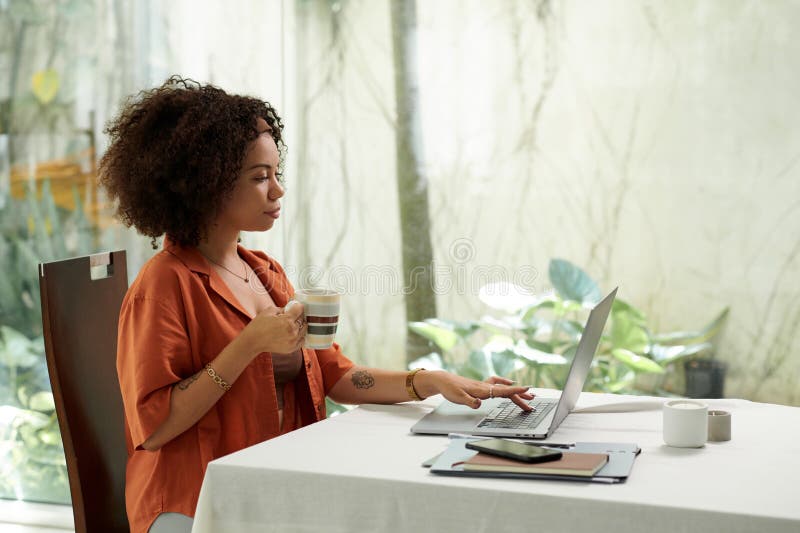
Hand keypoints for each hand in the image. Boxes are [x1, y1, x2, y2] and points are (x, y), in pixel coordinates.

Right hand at [241, 303, 305, 354]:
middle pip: (303, 319)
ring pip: (304, 329)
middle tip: (292, 315)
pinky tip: (292, 333)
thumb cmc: (259, 325)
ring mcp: (293, 341)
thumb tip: (290, 308)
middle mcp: (293, 331)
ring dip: (299, 325)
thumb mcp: (269, 311)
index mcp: (287, 320)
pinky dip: (299, 335)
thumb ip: (282, 308)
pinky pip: (302, 339)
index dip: (297, 306)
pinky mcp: (292, 348)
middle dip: (298, 316)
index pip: (300, 309)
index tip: (295, 306)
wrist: (253, 342)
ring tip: (291, 324)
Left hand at [415, 371, 533, 410]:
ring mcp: (484, 385)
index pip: (502, 391)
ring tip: (528, 396)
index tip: (527, 389)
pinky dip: (505, 384)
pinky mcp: (481, 385)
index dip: (515, 391)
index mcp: (482, 390)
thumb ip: (469, 401)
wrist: (443, 380)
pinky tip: (510, 383)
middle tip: (532, 403)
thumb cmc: (450, 389)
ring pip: (504, 388)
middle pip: (506, 391)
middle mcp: (485, 386)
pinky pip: (497, 384)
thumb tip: (478, 404)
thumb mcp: (457, 398)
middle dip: (520, 396)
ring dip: (516, 392)